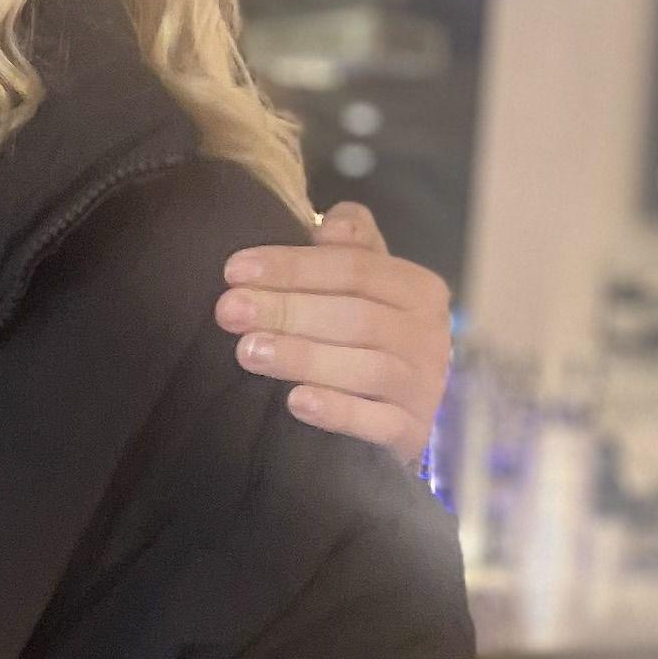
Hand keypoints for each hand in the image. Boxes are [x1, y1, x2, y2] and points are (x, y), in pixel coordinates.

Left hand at [216, 202, 454, 463]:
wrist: (407, 409)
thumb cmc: (372, 335)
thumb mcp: (367, 285)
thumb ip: (352, 247)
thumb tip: (328, 226)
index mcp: (418, 289)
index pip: (355, 267)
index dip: (293, 267)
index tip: (234, 270)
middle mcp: (428, 336)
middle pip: (356, 316)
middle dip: (286, 310)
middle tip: (229, 310)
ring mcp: (423, 386)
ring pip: (366, 368)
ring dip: (303, 357)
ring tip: (247, 351)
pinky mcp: (412, 432)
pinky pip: (377, 423)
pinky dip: (338, 412)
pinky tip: (296, 402)